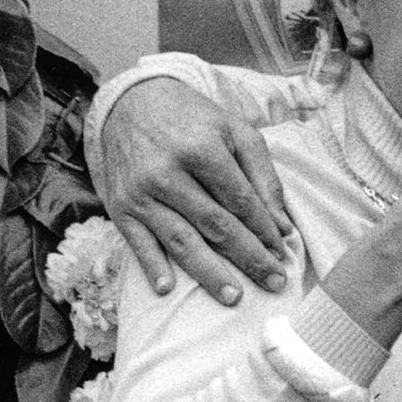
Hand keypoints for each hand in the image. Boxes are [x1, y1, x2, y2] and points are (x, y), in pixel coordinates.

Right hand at [101, 78, 291, 304]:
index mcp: (201, 150)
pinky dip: (152, 267)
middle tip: (274, 283)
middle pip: (215, 225)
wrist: (134, 104)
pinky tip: (169, 290)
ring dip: (208, 272)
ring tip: (234, 297)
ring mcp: (139, 193)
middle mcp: (167, 173)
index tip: (283, 254)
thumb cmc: (196, 121)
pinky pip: (137, 243)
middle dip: (248, 257)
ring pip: (180, 240)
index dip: (264, 230)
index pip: (240, 201)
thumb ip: (263, 177)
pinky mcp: (119, 207)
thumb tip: (282, 227)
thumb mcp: (238, 133)